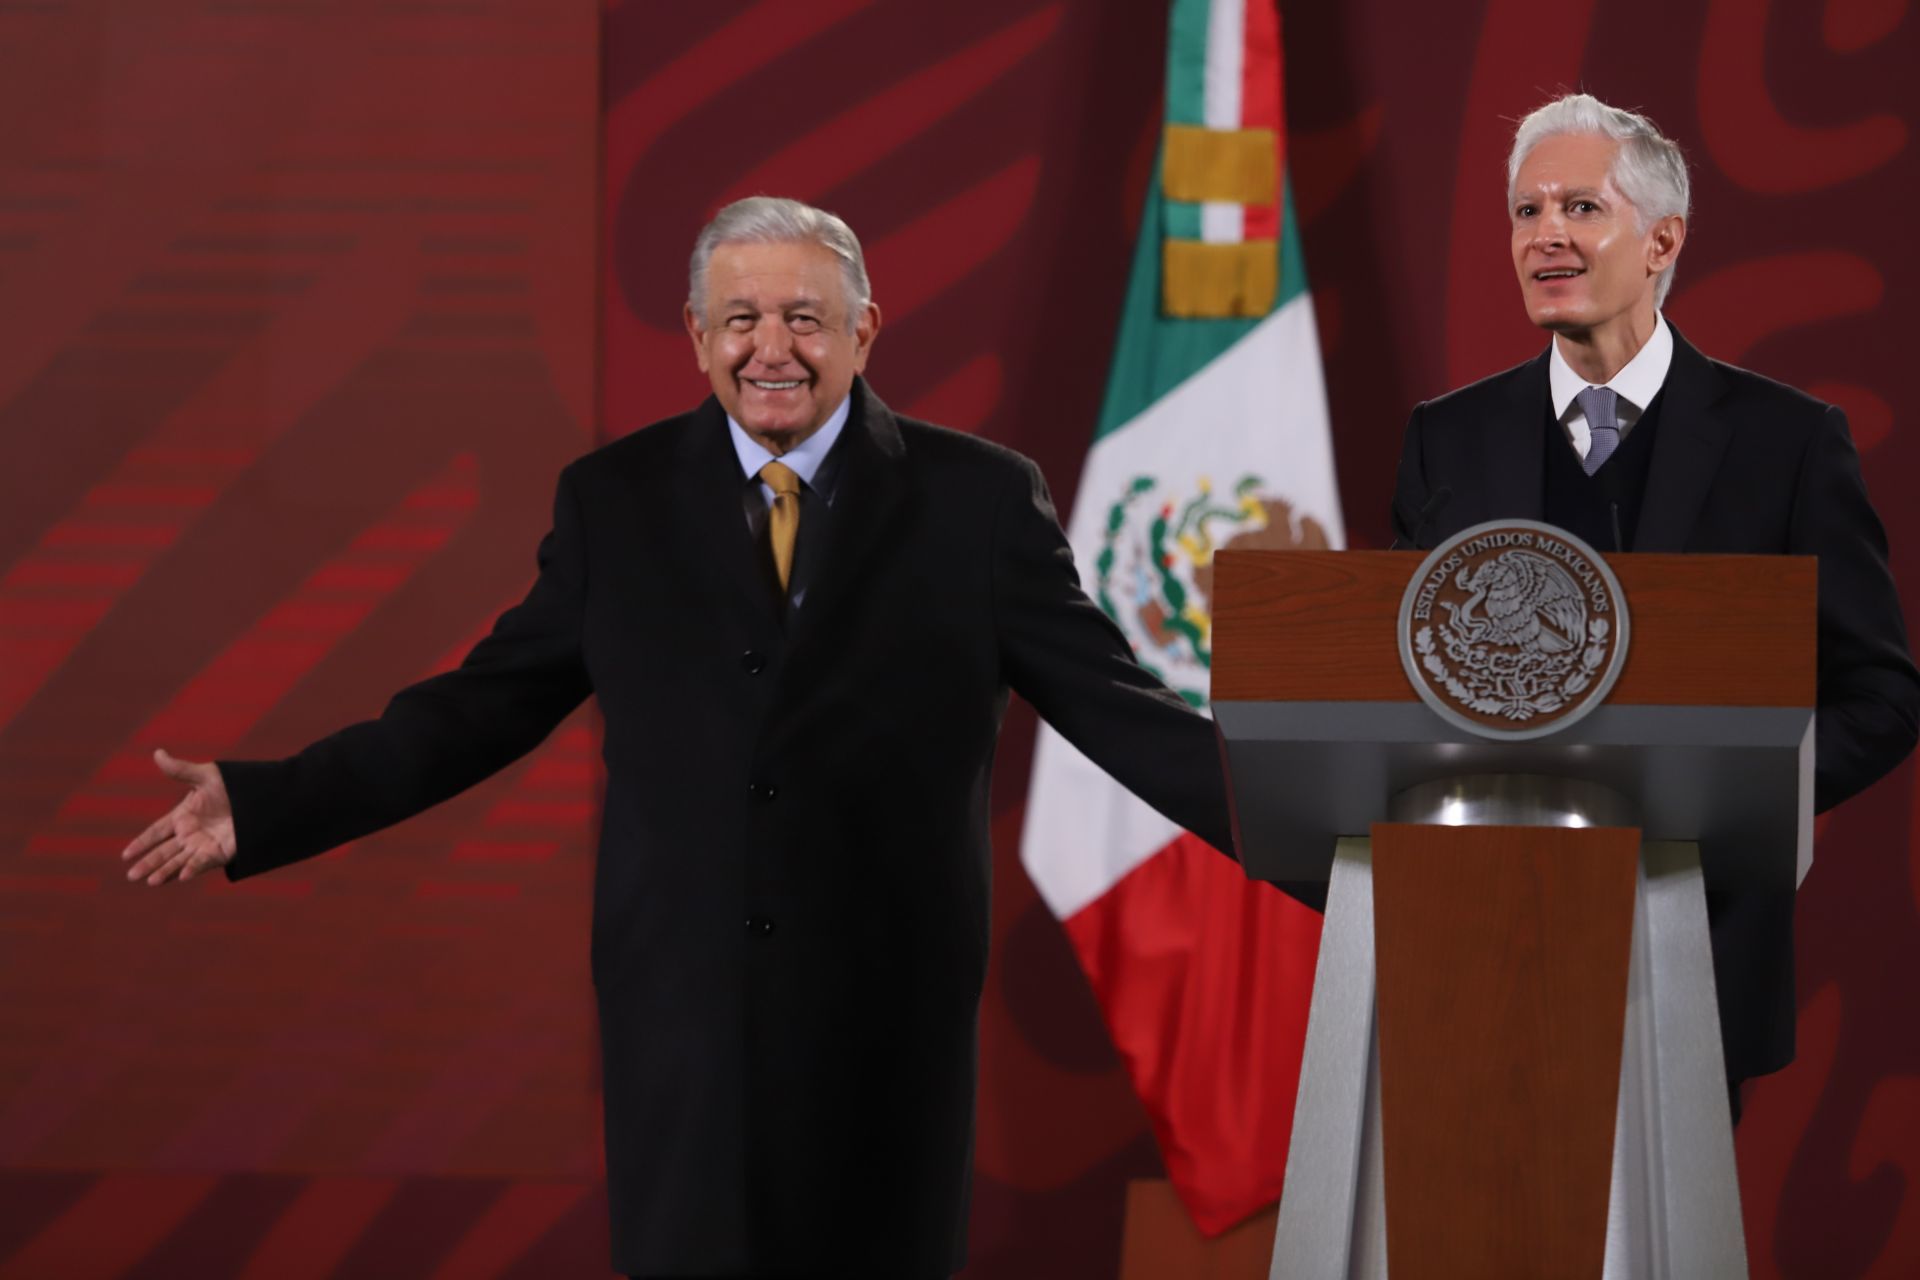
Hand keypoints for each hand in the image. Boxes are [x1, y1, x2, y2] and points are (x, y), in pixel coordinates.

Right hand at [122, 749, 236, 885]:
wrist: (262, 797)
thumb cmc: (233, 785)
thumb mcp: (205, 776)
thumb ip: (180, 770)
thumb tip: (157, 753)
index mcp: (182, 816)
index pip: (156, 832)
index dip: (141, 843)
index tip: (125, 855)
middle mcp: (189, 834)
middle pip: (163, 851)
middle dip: (148, 863)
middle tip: (131, 875)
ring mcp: (203, 845)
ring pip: (179, 860)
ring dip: (165, 871)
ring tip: (150, 881)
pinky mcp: (219, 853)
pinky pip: (203, 862)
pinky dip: (192, 868)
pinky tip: (182, 876)